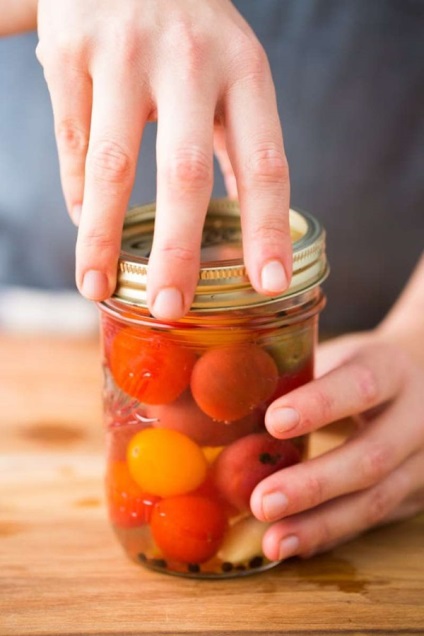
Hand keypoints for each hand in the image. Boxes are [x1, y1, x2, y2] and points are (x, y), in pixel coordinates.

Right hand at [36, 0, 290, 318]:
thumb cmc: (191, 31)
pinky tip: (85, 225)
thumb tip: (246, 227)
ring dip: (102, 238)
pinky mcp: (71, 50)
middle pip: (184, 174)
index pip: (266, 164)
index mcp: (246, 71)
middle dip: (177, 251)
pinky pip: (74, 141)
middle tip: (170, 308)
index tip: (269, 286)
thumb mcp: (232, 71)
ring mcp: (125, 52)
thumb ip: (237, 141)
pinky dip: (79, 193)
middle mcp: (190, 60)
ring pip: (113, 166)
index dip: (268, 230)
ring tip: (97, 287)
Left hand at [250, 331, 423, 560]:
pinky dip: (333, 533)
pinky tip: (297, 544)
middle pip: (372, 456)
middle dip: (314, 485)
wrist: (421, 382)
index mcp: (391, 368)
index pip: (361, 385)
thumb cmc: (358, 368)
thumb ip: (294, 374)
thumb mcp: (336, 355)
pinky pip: (375, 520)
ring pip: (377, 500)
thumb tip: (219, 399)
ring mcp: (423, 460)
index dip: (320, 405)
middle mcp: (416, 416)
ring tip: (274, 542)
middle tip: (262, 502)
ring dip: (321, 525)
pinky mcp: (416, 492)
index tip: (274, 422)